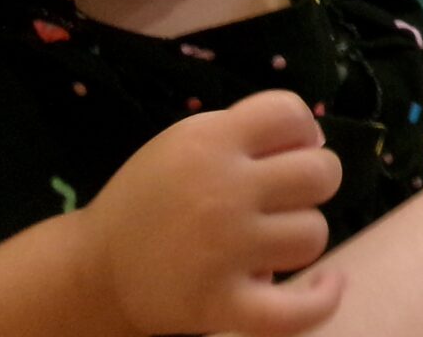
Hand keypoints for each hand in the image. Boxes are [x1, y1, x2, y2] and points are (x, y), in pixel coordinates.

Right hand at [74, 90, 344, 336]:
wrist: (94, 272)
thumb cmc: (153, 199)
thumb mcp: (187, 141)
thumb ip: (247, 129)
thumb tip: (316, 141)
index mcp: (208, 142)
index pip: (290, 113)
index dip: (300, 129)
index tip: (283, 151)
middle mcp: (221, 192)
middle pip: (320, 173)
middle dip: (311, 182)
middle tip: (280, 198)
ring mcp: (224, 251)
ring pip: (314, 233)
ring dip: (298, 236)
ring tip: (267, 239)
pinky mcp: (220, 305)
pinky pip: (295, 309)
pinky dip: (321, 300)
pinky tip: (328, 283)